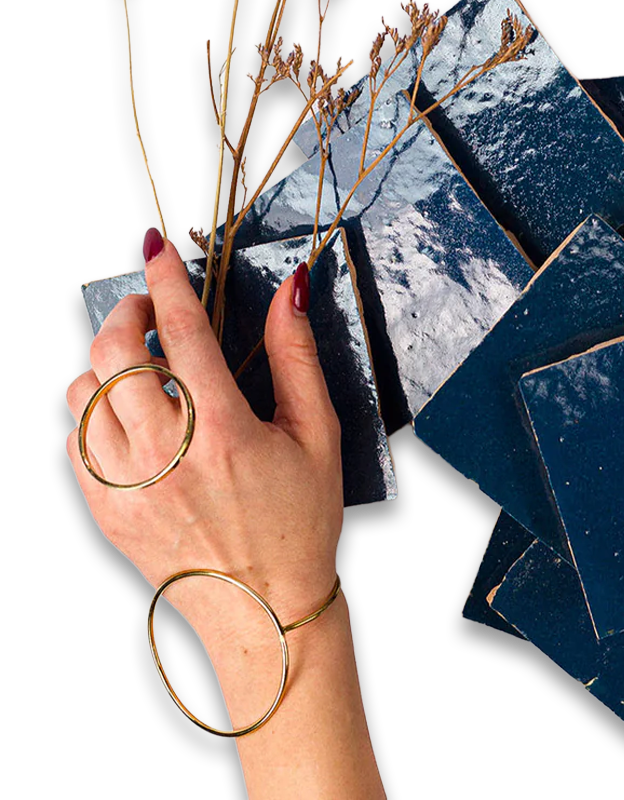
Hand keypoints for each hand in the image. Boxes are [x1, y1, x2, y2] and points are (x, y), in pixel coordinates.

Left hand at [64, 227, 343, 645]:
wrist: (267, 609)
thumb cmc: (302, 521)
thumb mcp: (317, 433)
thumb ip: (298, 355)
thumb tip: (292, 291)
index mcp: (224, 433)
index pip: (180, 332)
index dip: (166, 279)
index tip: (156, 247)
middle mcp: (166, 457)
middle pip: (113, 354)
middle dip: (126, 313)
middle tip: (150, 311)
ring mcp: (126, 488)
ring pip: (83, 394)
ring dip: (107, 364)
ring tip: (143, 369)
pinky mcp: (105, 513)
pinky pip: (73, 441)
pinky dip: (93, 415)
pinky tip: (132, 420)